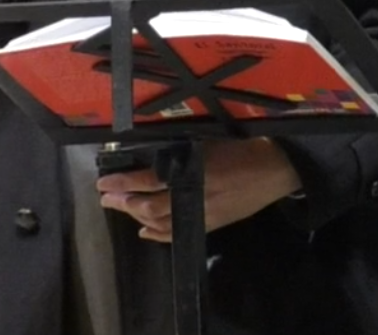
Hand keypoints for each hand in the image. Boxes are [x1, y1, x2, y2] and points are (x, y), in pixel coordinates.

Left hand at [96, 138, 302, 241]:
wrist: (274, 169)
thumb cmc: (241, 147)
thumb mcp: (208, 142)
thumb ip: (181, 152)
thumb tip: (151, 158)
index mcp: (192, 170)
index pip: (148, 180)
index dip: (123, 183)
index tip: (103, 182)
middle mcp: (193, 195)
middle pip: (148, 205)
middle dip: (123, 203)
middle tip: (105, 198)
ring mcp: (201, 214)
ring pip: (160, 222)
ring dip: (136, 216)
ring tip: (121, 208)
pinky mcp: (210, 224)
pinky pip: (177, 234)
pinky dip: (158, 235)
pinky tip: (145, 232)